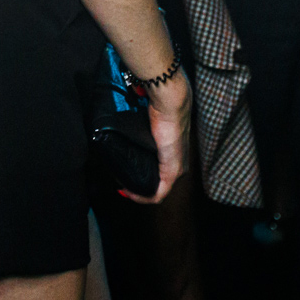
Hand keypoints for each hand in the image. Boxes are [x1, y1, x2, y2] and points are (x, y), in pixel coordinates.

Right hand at [130, 71, 191, 205]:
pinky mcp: (173, 171)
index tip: (122, 176)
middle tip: (120, 182)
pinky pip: (159, 194)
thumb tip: (122, 118)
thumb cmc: (159, 106)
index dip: (139, 179)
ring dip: (140, 192)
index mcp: (173, 152)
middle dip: (137, 186)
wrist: (170, 102)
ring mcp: (177, 169)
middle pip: (157, 184)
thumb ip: (140, 123)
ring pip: (158, 191)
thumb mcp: (148, 121)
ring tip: (123, 187)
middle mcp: (179, 163)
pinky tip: (130, 192)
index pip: (158, 173)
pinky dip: (143, 197)